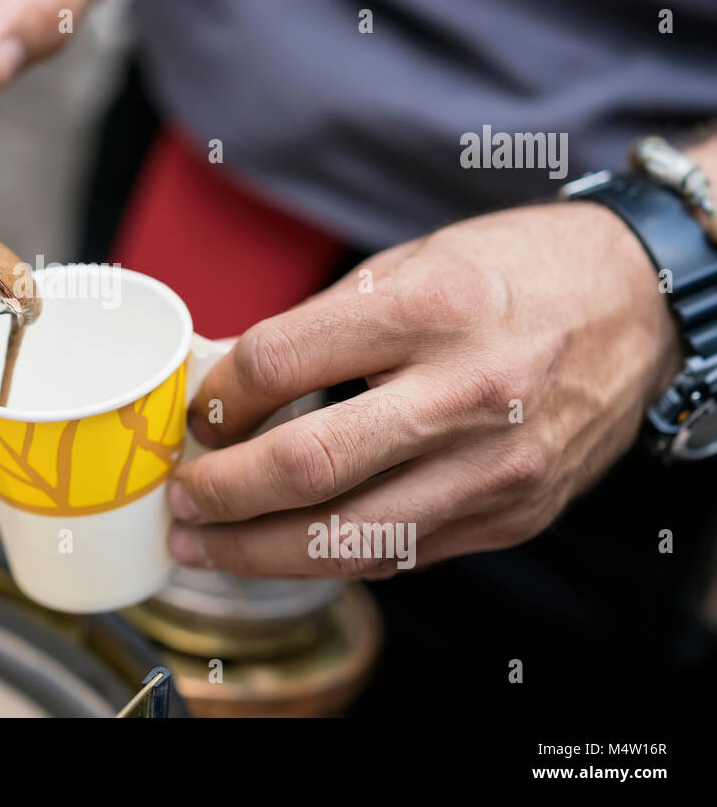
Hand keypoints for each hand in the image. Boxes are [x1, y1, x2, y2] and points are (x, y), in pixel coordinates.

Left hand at [167, 202, 683, 577]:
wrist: (639, 304)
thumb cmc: (514, 271)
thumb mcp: (408, 262)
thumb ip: (314, 326)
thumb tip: (221, 374)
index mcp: (429, 307)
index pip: (281, 364)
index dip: (218, 397)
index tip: (200, 412)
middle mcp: (466, 393)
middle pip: (306, 465)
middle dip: (221, 493)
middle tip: (181, 498)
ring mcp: (496, 466)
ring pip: (348, 537)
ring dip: (256, 552)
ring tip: (204, 547)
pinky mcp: (513, 515)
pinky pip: (400, 553)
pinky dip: (329, 558)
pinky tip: (284, 550)